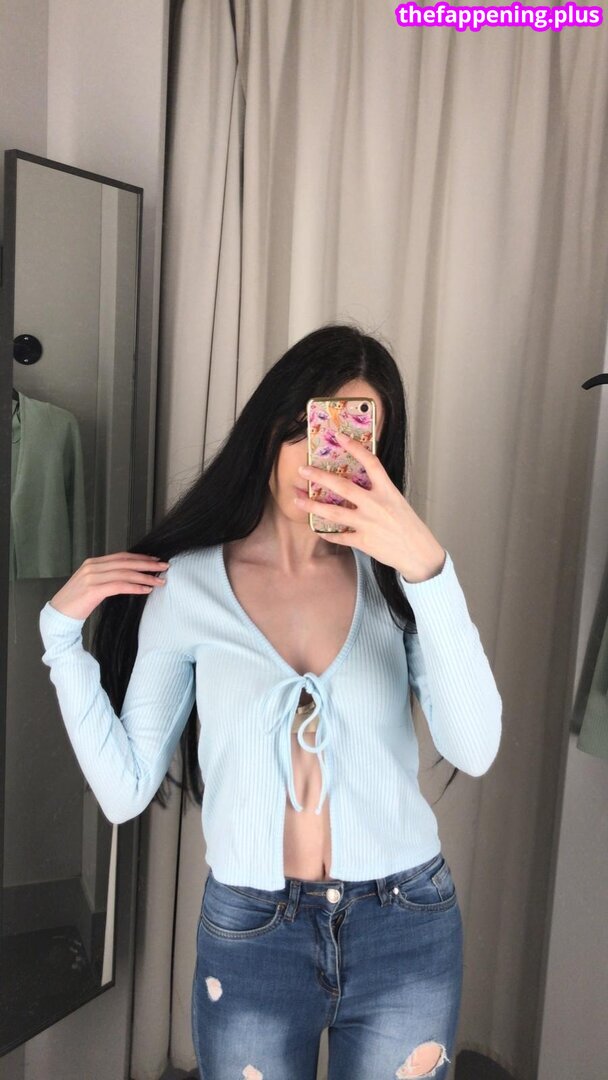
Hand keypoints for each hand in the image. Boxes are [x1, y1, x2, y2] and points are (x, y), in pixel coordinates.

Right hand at [48, 552, 170, 620]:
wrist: (58, 615)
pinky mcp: (93, 590)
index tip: (155, 560)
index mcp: (93, 563)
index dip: (140, 557)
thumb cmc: (76, 602)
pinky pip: (119, 586)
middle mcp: (93, 566)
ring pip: (125, 573)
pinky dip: (135, 587)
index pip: (122, 556)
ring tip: (160, 581)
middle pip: (126, 562)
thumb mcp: (91, 584)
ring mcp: (92, 577)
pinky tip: (146, 590)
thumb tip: (129, 577)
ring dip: (145, 577)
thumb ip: (106, 577)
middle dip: (147, 564)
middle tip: (165, 567)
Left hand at [294, 431, 445, 582]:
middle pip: (342, 487)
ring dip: (312, 506)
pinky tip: (317, 530)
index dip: (355, 448)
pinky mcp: (363, 542)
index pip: (370, 463)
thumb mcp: (398, 502)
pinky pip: (339, 537)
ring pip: (333, 513)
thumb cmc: (410, 526)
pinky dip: (327, 534)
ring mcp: (367, 523)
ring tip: (296, 499)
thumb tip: (359, 484)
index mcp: (387, 491)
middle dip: (319, 477)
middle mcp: (375, 504)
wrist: (420, 554)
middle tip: (303, 470)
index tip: (340, 436)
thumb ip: (379, 492)